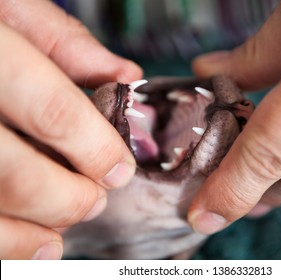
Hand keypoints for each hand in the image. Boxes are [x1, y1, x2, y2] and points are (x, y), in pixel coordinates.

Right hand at [0, 0, 141, 258]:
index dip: (95, 148)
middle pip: (14, 175)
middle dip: (66, 199)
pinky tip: (25, 245)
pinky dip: (1, 245)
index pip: (52, 110)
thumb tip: (125, 76)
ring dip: (27, 234)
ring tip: (60, 234)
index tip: (119, 171)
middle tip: (94, 201)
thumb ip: (64, 41)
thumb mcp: (7, 3)